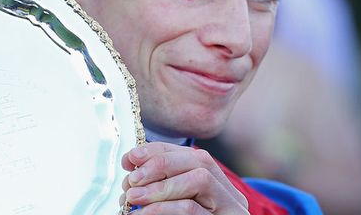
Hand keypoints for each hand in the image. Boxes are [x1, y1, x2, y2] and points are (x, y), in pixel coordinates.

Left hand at [120, 142, 247, 213]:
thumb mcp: (171, 207)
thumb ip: (160, 189)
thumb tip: (131, 165)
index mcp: (218, 187)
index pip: (192, 154)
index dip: (159, 151)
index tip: (130, 158)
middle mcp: (230, 196)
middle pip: (200, 160)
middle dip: (160, 164)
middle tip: (131, 180)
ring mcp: (230, 212)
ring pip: (200, 179)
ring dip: (160, 185)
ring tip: (133, 197)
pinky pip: (192, 210)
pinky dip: (163, 208)